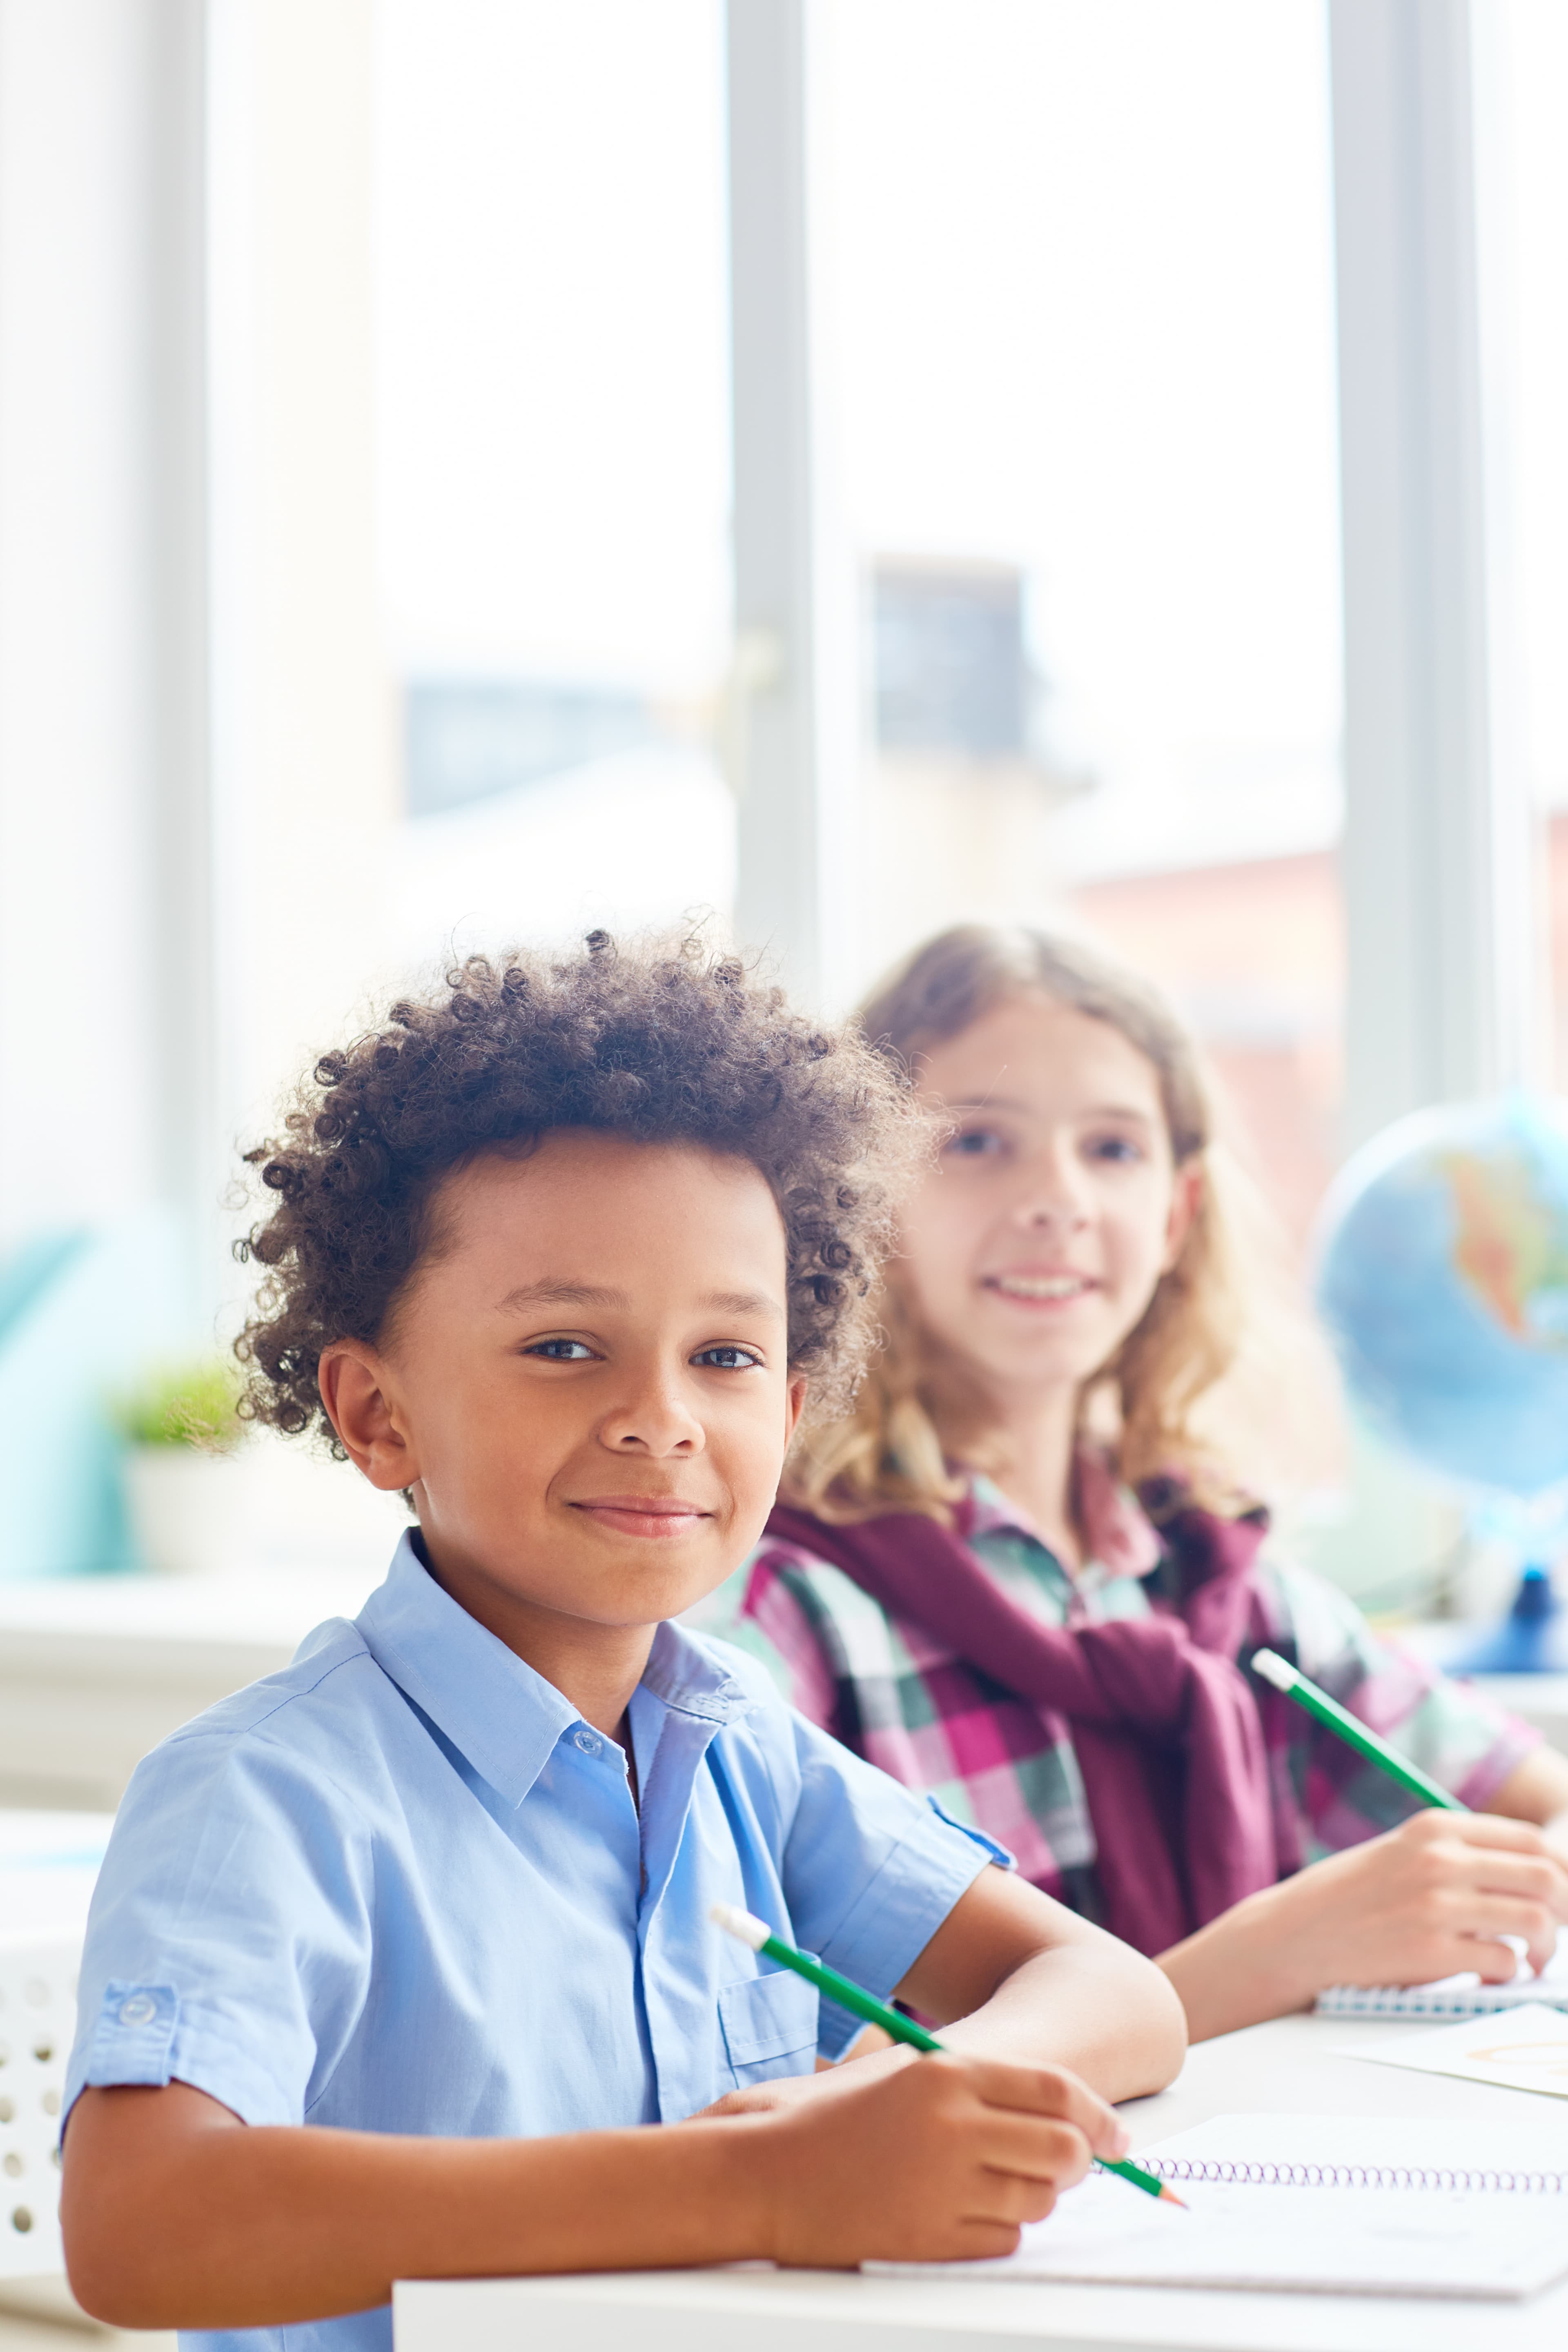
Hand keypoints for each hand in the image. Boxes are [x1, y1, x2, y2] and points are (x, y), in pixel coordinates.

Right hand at [747, 2050, 1125, 2266]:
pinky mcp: (933, 2238)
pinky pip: (1004, 2241)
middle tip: (1072, 2168)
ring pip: (1039, 2199)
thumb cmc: (841, 2122)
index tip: (1117, 2136)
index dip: (1100, 2116)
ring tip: (994, 2186)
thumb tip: (1069, 2118)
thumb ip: (984, 2093)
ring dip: (1034, 2197)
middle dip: (1080, 2164)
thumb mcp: (911, 2080)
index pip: (1059, 2091)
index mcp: (949, 2075)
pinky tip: (963, 2214)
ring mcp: (945, 2185)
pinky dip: (999, 2232)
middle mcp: (954, 2127)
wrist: (769, 2173)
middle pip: (1065, 2150)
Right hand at [1275, 1809, 1567, 1987]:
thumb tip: (1532, 1875)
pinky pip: (1504, 1963)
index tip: (1559, 1896)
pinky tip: (1492, 1976)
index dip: (1560, 1871)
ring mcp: (1436, 1906)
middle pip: (1544, 1877)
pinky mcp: (1431, 1953)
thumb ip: (1458, 1854)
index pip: (1531, 1840)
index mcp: (1435, 1828)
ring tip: (1532, 1959)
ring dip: (1546, 1947)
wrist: (1296, 1934)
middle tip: (1556, 1930)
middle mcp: (1439, 1860)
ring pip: (1535, 1921)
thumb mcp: (1402, 1852)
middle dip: (1564, 1909)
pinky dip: (1510, 1974)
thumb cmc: (1351, 1897)